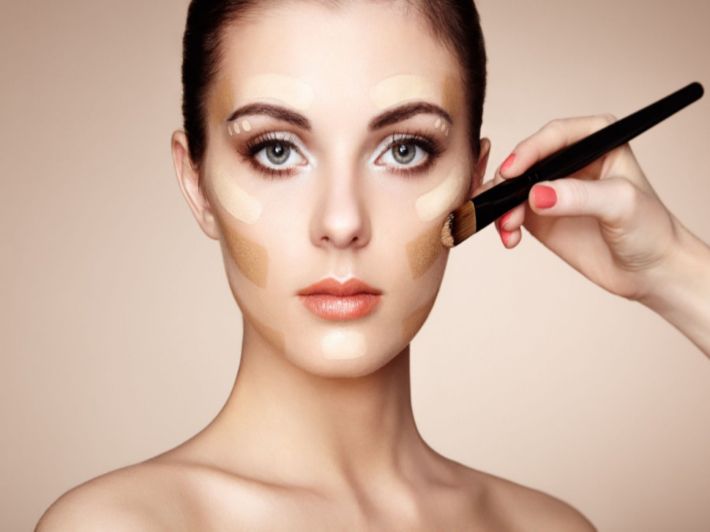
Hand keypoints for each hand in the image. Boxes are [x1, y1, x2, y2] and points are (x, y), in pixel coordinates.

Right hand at [489, 114, 682, 302]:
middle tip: (503, 203)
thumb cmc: (649, 229)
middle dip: (508, 182)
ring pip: (511, 187)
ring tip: (509, 227)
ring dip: (502, 206)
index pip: (555, 135)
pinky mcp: (540, 215)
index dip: (529, 150)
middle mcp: (570, 160)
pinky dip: (503, 224)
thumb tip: (537, 194)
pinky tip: (511, 238)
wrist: (649, 271)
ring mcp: (552, 188)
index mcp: (596, 141)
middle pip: (526, 159)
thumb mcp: (621, 205)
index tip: (512, 172)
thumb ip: (579, 196)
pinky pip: (510, 212)